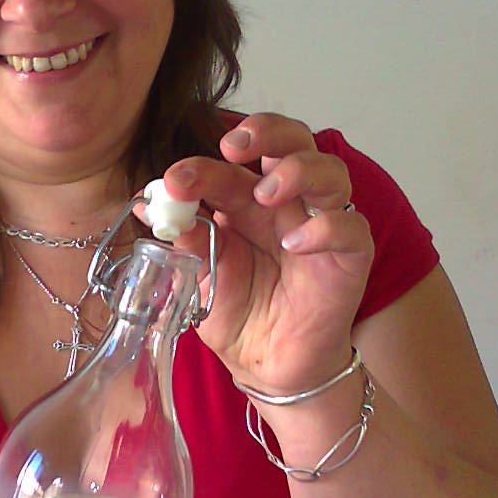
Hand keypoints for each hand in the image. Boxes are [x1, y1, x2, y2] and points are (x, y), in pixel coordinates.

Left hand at [156, 113, 374, 391]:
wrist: (266, 366)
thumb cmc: (237, 315)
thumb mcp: (200, 279)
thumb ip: (185, 242)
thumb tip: (147, 207)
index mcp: (245, 202)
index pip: (231, 164)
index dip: (203, 164)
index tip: (175, 181)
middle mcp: (286, 205)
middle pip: (292, 140)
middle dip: (265, 130)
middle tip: (232, 148)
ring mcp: (321, 226)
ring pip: (330, 171)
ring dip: (297, 169)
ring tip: (266, 192)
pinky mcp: (350, 258)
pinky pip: (350, 228)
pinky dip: (325, 227)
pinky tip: (295, 243)